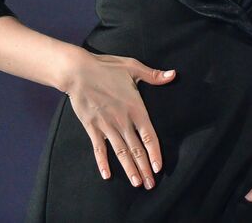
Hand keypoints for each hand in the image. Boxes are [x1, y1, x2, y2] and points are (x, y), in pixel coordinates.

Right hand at [61, 51, 176, 189]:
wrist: (78, 71)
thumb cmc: (106, 67)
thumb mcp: (133, 67)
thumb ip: (154, 75)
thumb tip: (173, 75)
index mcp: (136, 108)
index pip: (149, 136)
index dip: (155, 154)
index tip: (158, 168)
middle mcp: (123, 121)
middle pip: (136, 149)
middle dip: (144, 168)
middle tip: (150, 185)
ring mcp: (107, 126)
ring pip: (121, 152)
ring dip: (129, 169)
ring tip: (136, 183)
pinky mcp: (92, 127)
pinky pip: (99, 149)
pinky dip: (102, 163)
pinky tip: (107, 176)